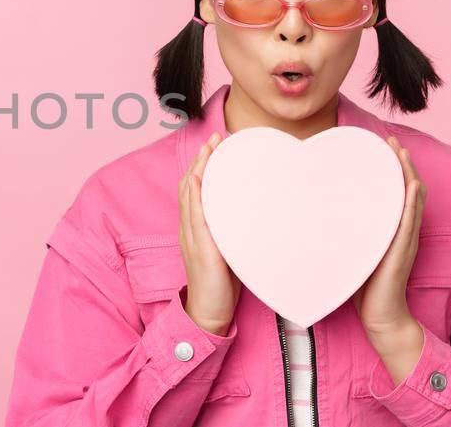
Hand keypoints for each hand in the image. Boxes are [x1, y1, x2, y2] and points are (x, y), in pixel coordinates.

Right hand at [178, 132, 242, 334]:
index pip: (197, 189)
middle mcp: (191, 228)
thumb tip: (259, 216)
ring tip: (210, 149)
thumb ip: (236, 232)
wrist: (210, 313)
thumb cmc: (222, 285)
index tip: (217, 146)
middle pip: (191, 185)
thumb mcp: (230, 251)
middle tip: (215, 138)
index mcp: (198, 228)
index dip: (204, 166)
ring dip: (199, 169)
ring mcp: (193, 237)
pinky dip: (195, 195)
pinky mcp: (200, 248)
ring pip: (191, 195)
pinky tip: (200, 180)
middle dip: (202, 159)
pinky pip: (194, 217)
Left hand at [352, 135, 426, 334]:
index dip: (391, 169)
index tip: (380, 147)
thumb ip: (348, 233)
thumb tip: (320, 215)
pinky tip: (411, 186)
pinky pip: (410, 222)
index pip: (395, 192)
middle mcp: (401, 231)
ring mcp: (404, 240)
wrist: (380, 316)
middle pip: (407, 189)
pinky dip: (412, 202)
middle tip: (390, 140)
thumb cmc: (363, 286)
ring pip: (412, 200)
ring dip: (408, 174)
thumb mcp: (354, 251)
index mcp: (391, 229)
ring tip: (401, 153)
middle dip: (401, 163)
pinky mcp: (402, 251)